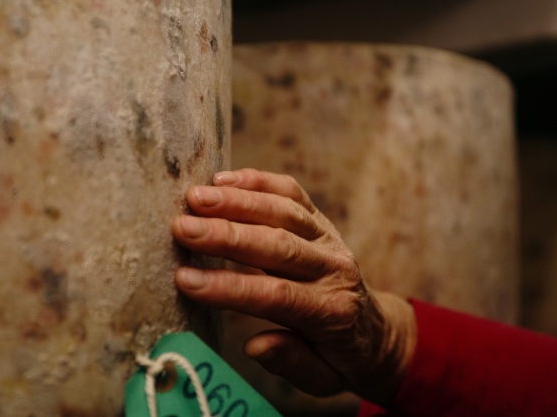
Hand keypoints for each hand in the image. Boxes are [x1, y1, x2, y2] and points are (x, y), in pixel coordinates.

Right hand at [171, 168, 416, 405]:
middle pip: (277, 245)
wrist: (375, 330)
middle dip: (226, 236)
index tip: (184, 280)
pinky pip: (291, 192)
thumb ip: (291, 362)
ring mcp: (328, 238)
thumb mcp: (322, 378)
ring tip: (194, 197)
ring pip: (283, 211)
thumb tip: (255, 346)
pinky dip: (258, 181)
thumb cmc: (338, 357)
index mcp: (331, 312)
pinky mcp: (320, 220)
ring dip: (236, 201)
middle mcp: (333, 268)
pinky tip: (223, 178)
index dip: (228, 288)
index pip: (275, 296)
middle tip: (181, 228)